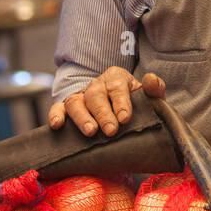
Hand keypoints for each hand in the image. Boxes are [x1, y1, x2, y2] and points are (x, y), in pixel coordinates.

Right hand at [48, 69, 165, 137]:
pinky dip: (56, 114)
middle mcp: (96, 84)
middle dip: (103, 113)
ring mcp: (80, 96)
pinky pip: (58, 107)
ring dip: (82, 117)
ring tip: (90, 132)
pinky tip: (57, 125)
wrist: (120, 111)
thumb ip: (154, 89)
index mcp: (116, 78)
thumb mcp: (148, 96)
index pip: (117, 86)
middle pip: (96, 95)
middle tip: (111, 130)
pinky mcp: (67, 107)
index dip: (121, 101)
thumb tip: (151, 80)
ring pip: (76, 102)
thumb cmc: (136, 104)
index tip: (125, 118)